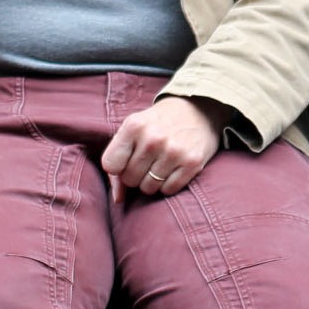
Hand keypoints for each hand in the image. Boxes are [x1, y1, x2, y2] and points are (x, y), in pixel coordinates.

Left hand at [101, 97, 224, 202]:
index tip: (127, 160)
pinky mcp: (192, 163)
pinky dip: (168, 184)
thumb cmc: (158, 123)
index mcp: (134, 126)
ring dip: (152, 181)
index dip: (117, 167)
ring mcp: (174, 151)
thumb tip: (117, 199)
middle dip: (135, 174)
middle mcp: (153, 138)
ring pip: (149, 188)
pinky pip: (169, 190)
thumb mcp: (133, 130)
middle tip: (147, 160)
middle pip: (130, 179)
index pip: (110, 165)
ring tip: (159, 164)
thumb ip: (118, 161)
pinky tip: (173, 169)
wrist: (198, 109)